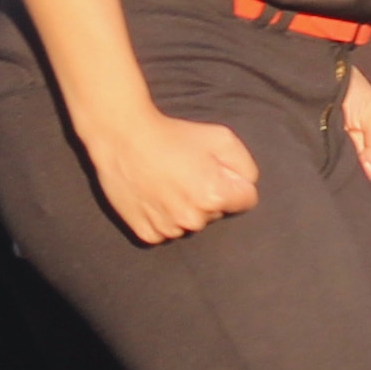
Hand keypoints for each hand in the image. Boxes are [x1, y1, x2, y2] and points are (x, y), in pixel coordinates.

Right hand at [91, 105, 261, 246]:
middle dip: (210, 196)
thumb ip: (245, 166)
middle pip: (218, 212)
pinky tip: (155, 197)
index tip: (216, 172)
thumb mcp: (222, 138)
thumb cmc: (173, 136)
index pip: (246, 200)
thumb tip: (246, 185)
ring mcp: (168, 229)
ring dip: (186, 209)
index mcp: (215, 196)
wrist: (124, 140)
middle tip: (187, 173)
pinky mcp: (146, 234)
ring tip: (168, 183)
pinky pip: (167, 232)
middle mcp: (193, 219)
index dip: (234, 183)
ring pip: (192, 223)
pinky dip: (164, 219)